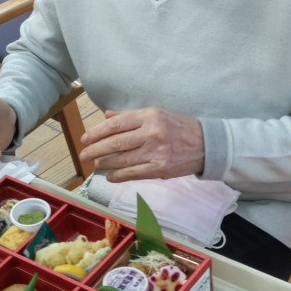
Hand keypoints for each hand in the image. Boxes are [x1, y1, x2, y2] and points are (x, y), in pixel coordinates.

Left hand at [79, 108, 204, 181]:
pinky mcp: (160, 169)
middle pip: (115, 142)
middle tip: (83, 154)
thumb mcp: (157, 114)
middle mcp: (151, 132)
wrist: (206, 144)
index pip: (116, 124)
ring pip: (122, 160)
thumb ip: (130, 116)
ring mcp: (156, 152)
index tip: (85, 138)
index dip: (97, 132)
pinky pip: (133, 173)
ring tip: (96, 165)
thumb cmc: (179, 127)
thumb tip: (107, 116)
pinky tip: (110, 176)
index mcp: (149, 116)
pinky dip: (118, 176)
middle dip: (95, 149)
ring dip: (105, 164)